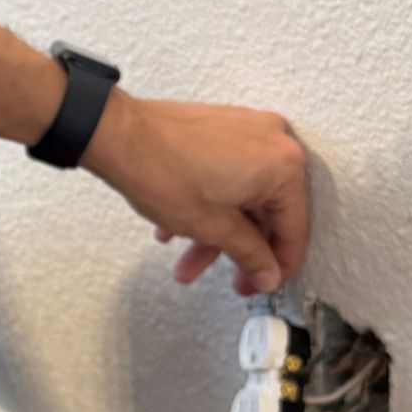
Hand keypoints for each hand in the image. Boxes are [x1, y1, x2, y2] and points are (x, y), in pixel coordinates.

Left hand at [83, 93, 308, 294]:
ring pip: (243, 196)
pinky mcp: (223, 128)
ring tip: (187, 263)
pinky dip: (210, 205)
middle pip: (267, 212)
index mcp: (284, 164)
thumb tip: (269, 274)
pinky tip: (178, 229)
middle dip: (241, 251)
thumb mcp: (215, 228)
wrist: (117, 135)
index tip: (265, 284)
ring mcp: (247, 130)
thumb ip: (251, 255)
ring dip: (217, 233)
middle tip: (233, 281)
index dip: (279, 265)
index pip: (294, 228)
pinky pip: (228, 175)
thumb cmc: (162, 171)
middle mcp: (273, 140)